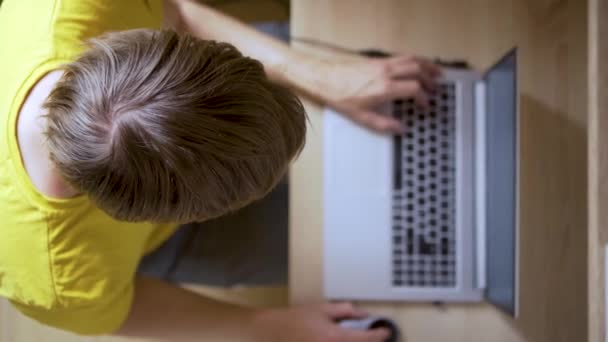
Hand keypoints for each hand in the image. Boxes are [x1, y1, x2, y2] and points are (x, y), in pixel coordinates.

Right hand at [251, 302, 389, 341]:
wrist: (273, 332)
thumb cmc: (296, 319)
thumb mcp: (322, 309)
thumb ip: (346, 311)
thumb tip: (364, 315)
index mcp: (335, 338)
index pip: (367, 340)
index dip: (380, 335)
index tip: (386, 330)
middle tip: (376, 335)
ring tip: (361, 337)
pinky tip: (342, 340)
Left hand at [320, 54, 441, 133]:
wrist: (324, 77)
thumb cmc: (339, 95)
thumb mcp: (361, 117)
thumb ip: (384, 124)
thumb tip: (400, 129)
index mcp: (384, 88)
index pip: (414, 89)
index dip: (424, 98)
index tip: (425, 105)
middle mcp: (386, 72)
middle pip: (418, 71)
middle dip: (431, 80)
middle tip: (436, 90)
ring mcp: (382, 63)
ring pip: (412, 59)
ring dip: (427, 66)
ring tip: (436, 72)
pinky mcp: (377, 59)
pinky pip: (402, 56)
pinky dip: (415, 61)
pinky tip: (417, 65)